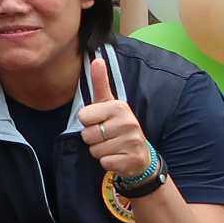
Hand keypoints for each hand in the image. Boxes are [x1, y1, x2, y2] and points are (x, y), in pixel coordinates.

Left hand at [78, 56, 150, 178]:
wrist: (140, 155)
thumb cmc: (118, 127)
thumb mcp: (109, 104)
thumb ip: (100, 83)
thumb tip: (96, 59)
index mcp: (119, 107)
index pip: (83, 116)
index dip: (88, 122)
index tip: (101, 122)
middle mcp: (128, 123)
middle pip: (87, 135)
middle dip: (92, 139)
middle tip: (107, 137)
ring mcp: (132, 142)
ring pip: (94, 150)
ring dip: (99, 151)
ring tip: (112, 146)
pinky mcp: (132, 160)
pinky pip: (104, 162)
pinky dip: (107, 163)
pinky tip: (117, 157)